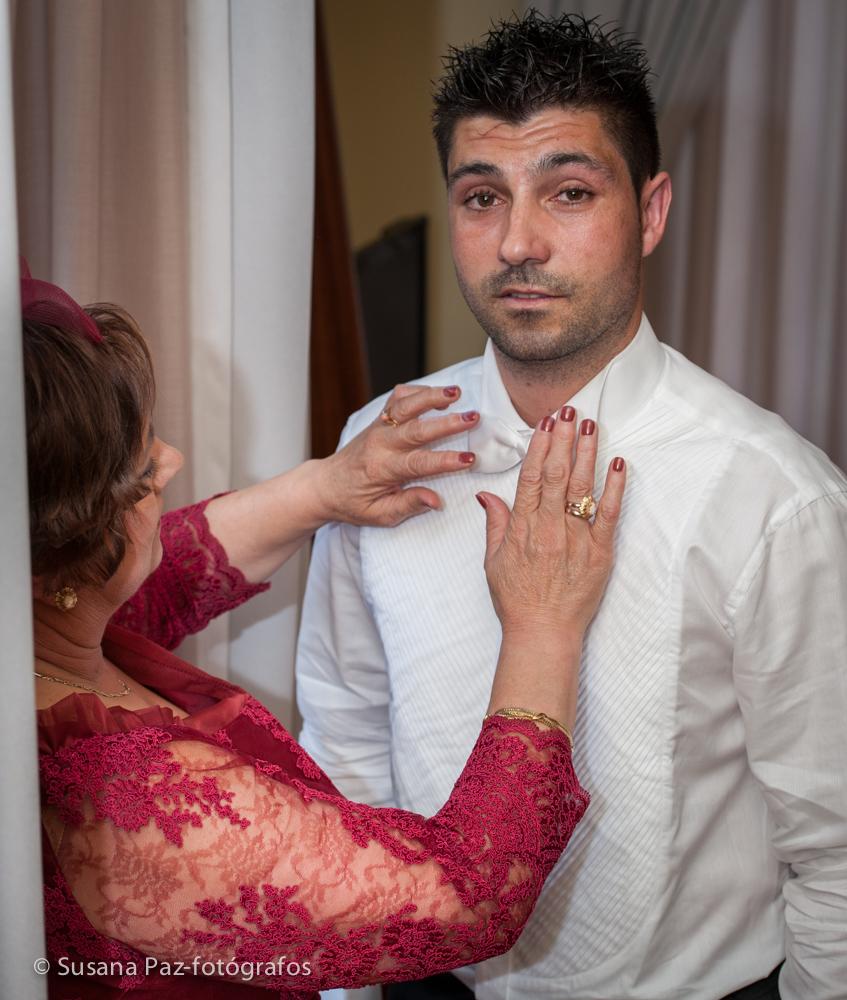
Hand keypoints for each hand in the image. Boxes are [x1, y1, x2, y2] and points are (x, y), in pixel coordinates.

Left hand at [318, 384, 477, 526]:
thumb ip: (408, 505)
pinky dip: (417, 391)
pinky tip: (438, 394)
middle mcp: (380, 444)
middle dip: (446, 423)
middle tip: (473, 418)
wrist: (325, 484)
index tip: (469, 459)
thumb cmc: (354, 503)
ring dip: (431, 396)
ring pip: (405, 404)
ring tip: (457, 392)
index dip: (445, 461)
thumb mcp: (380, 515)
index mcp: (382, 470)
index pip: (418, 463)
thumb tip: (437, 501)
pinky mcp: (379, 419)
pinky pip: (397, 397)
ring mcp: (378, 427)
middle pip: (416, 428)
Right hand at [479, 414, 625, 642]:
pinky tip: (618, 464)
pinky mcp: (600, 553)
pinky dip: (614, 488)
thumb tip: (487, 496)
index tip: (547, 422)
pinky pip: (609, 514)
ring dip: (587, 452)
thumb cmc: (516, 600)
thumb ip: (495, 524)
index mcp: (522, 528)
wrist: (542, 633)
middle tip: (571, 409)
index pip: (531, 476)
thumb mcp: (493, 561)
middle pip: (557, 473)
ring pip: (582, 487)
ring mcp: (576, 539)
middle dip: (564, 438)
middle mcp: (548, 528)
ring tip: (591, 424)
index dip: (540, 446)